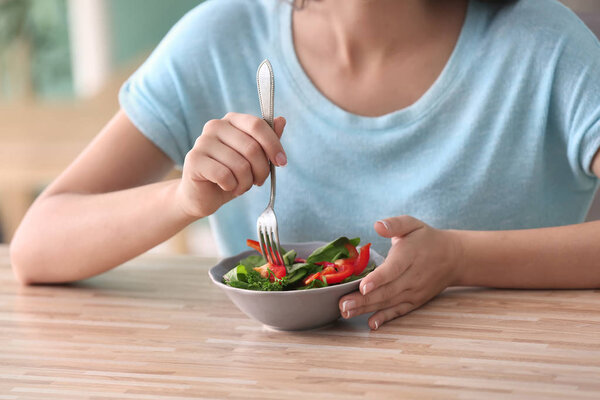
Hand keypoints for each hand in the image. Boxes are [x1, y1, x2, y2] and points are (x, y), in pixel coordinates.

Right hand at [176, 112, 285, 218]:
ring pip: (240, 165)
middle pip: (251, 147)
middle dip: (262, 170)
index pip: (257, 125)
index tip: (282, 163)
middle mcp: (215, 126)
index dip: (273, 145)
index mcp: (231, 120)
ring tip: (241, 186)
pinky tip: (228, 187)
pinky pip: (225, 175)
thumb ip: (266, 141)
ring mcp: (202, 142)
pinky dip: (232, 186)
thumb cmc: (230, 174)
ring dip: (246, 182)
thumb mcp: (253, 159)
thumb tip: (281, 120)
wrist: (202, 195)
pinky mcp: (194, 160)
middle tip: (258, 181)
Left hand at [338, 216, 462, 329]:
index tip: (362, 287)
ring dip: (366, 309)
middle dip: (363, 299)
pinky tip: (371, 324)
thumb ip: (394, 224)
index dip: (378, 279)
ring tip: (346, 312)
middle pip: (387, 290)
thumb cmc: (426, 239)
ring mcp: (414, 291)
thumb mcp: (412, 224)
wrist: (453, 258)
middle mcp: (412, 277)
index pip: (393, 269)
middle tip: (342, 304)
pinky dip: (385, 318)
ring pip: (388, 302)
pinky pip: (399, 311)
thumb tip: (377, 225)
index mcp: (409, 255)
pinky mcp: (415, 301)